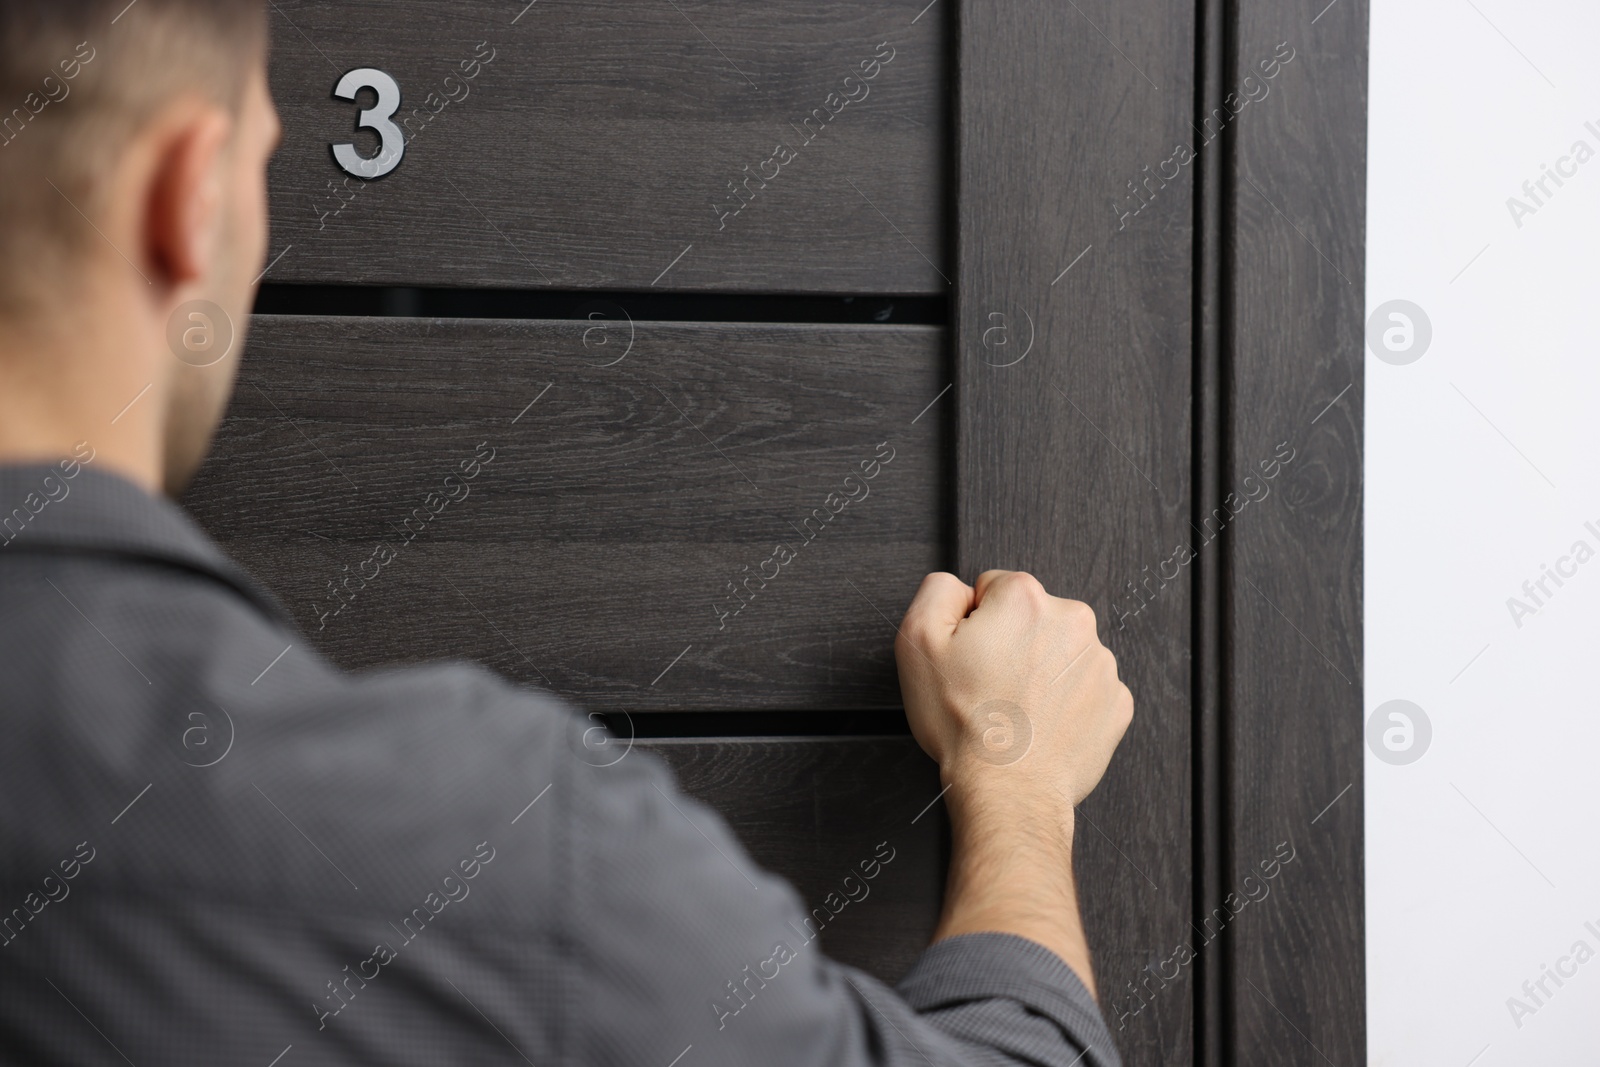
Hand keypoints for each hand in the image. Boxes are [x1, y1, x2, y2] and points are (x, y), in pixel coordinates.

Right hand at [895, 569, 1132, 808]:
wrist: (1008, 791)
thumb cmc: (964, 725)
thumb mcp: (916, 642)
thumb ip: (937, 591)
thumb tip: (962, 588)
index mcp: (1025, 599)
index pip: (993, 589)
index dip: (973, 625)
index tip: (970, 659)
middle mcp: (1072, 621)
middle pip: (1031, 619)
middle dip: (1010, 645)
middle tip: (989, 687)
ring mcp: (1100, 663)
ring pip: (1059, 654)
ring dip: (1039, 673)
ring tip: (1015, 709)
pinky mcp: (1116, 701)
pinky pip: (1084, 689)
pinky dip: (1064, 703)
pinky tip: (1040, 724)